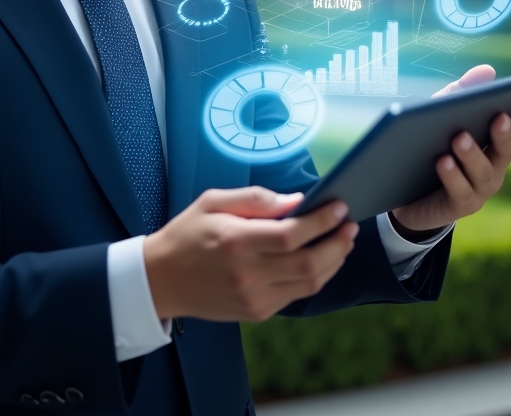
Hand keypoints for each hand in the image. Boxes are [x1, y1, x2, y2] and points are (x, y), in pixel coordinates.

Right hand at [142, 186, 359, 321]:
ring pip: (309, 284)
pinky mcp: (257, 312)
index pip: (292, 235)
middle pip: (309, 263)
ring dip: (333, 262)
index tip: (339, 207)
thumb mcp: (213, 201)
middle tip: (349, 226)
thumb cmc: (187, 234)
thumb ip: (256, 199)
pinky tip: (320, 260)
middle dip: (337, 243)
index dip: (322, 222)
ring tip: (343, 242)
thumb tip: (295, 201)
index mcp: (236, 242)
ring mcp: (254, 298)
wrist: (161, 280)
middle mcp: (248, 274)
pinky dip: (315, 277)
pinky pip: (296, 295)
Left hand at [390, 64, 510, 232]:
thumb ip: (459, 94)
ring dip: (472, 154)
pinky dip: (452, 176)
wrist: (401, 189)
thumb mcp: (436, 116)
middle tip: (498, 117)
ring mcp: (479, 189)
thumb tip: (488, 70)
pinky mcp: (459, 206)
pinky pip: (461, 192)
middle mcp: (491, 167)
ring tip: (459, 137)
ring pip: (483, 172)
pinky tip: (442, 161)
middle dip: (503, 134)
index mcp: (489, 144)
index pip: (510, 128)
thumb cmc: (425, 147)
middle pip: (504, 151)